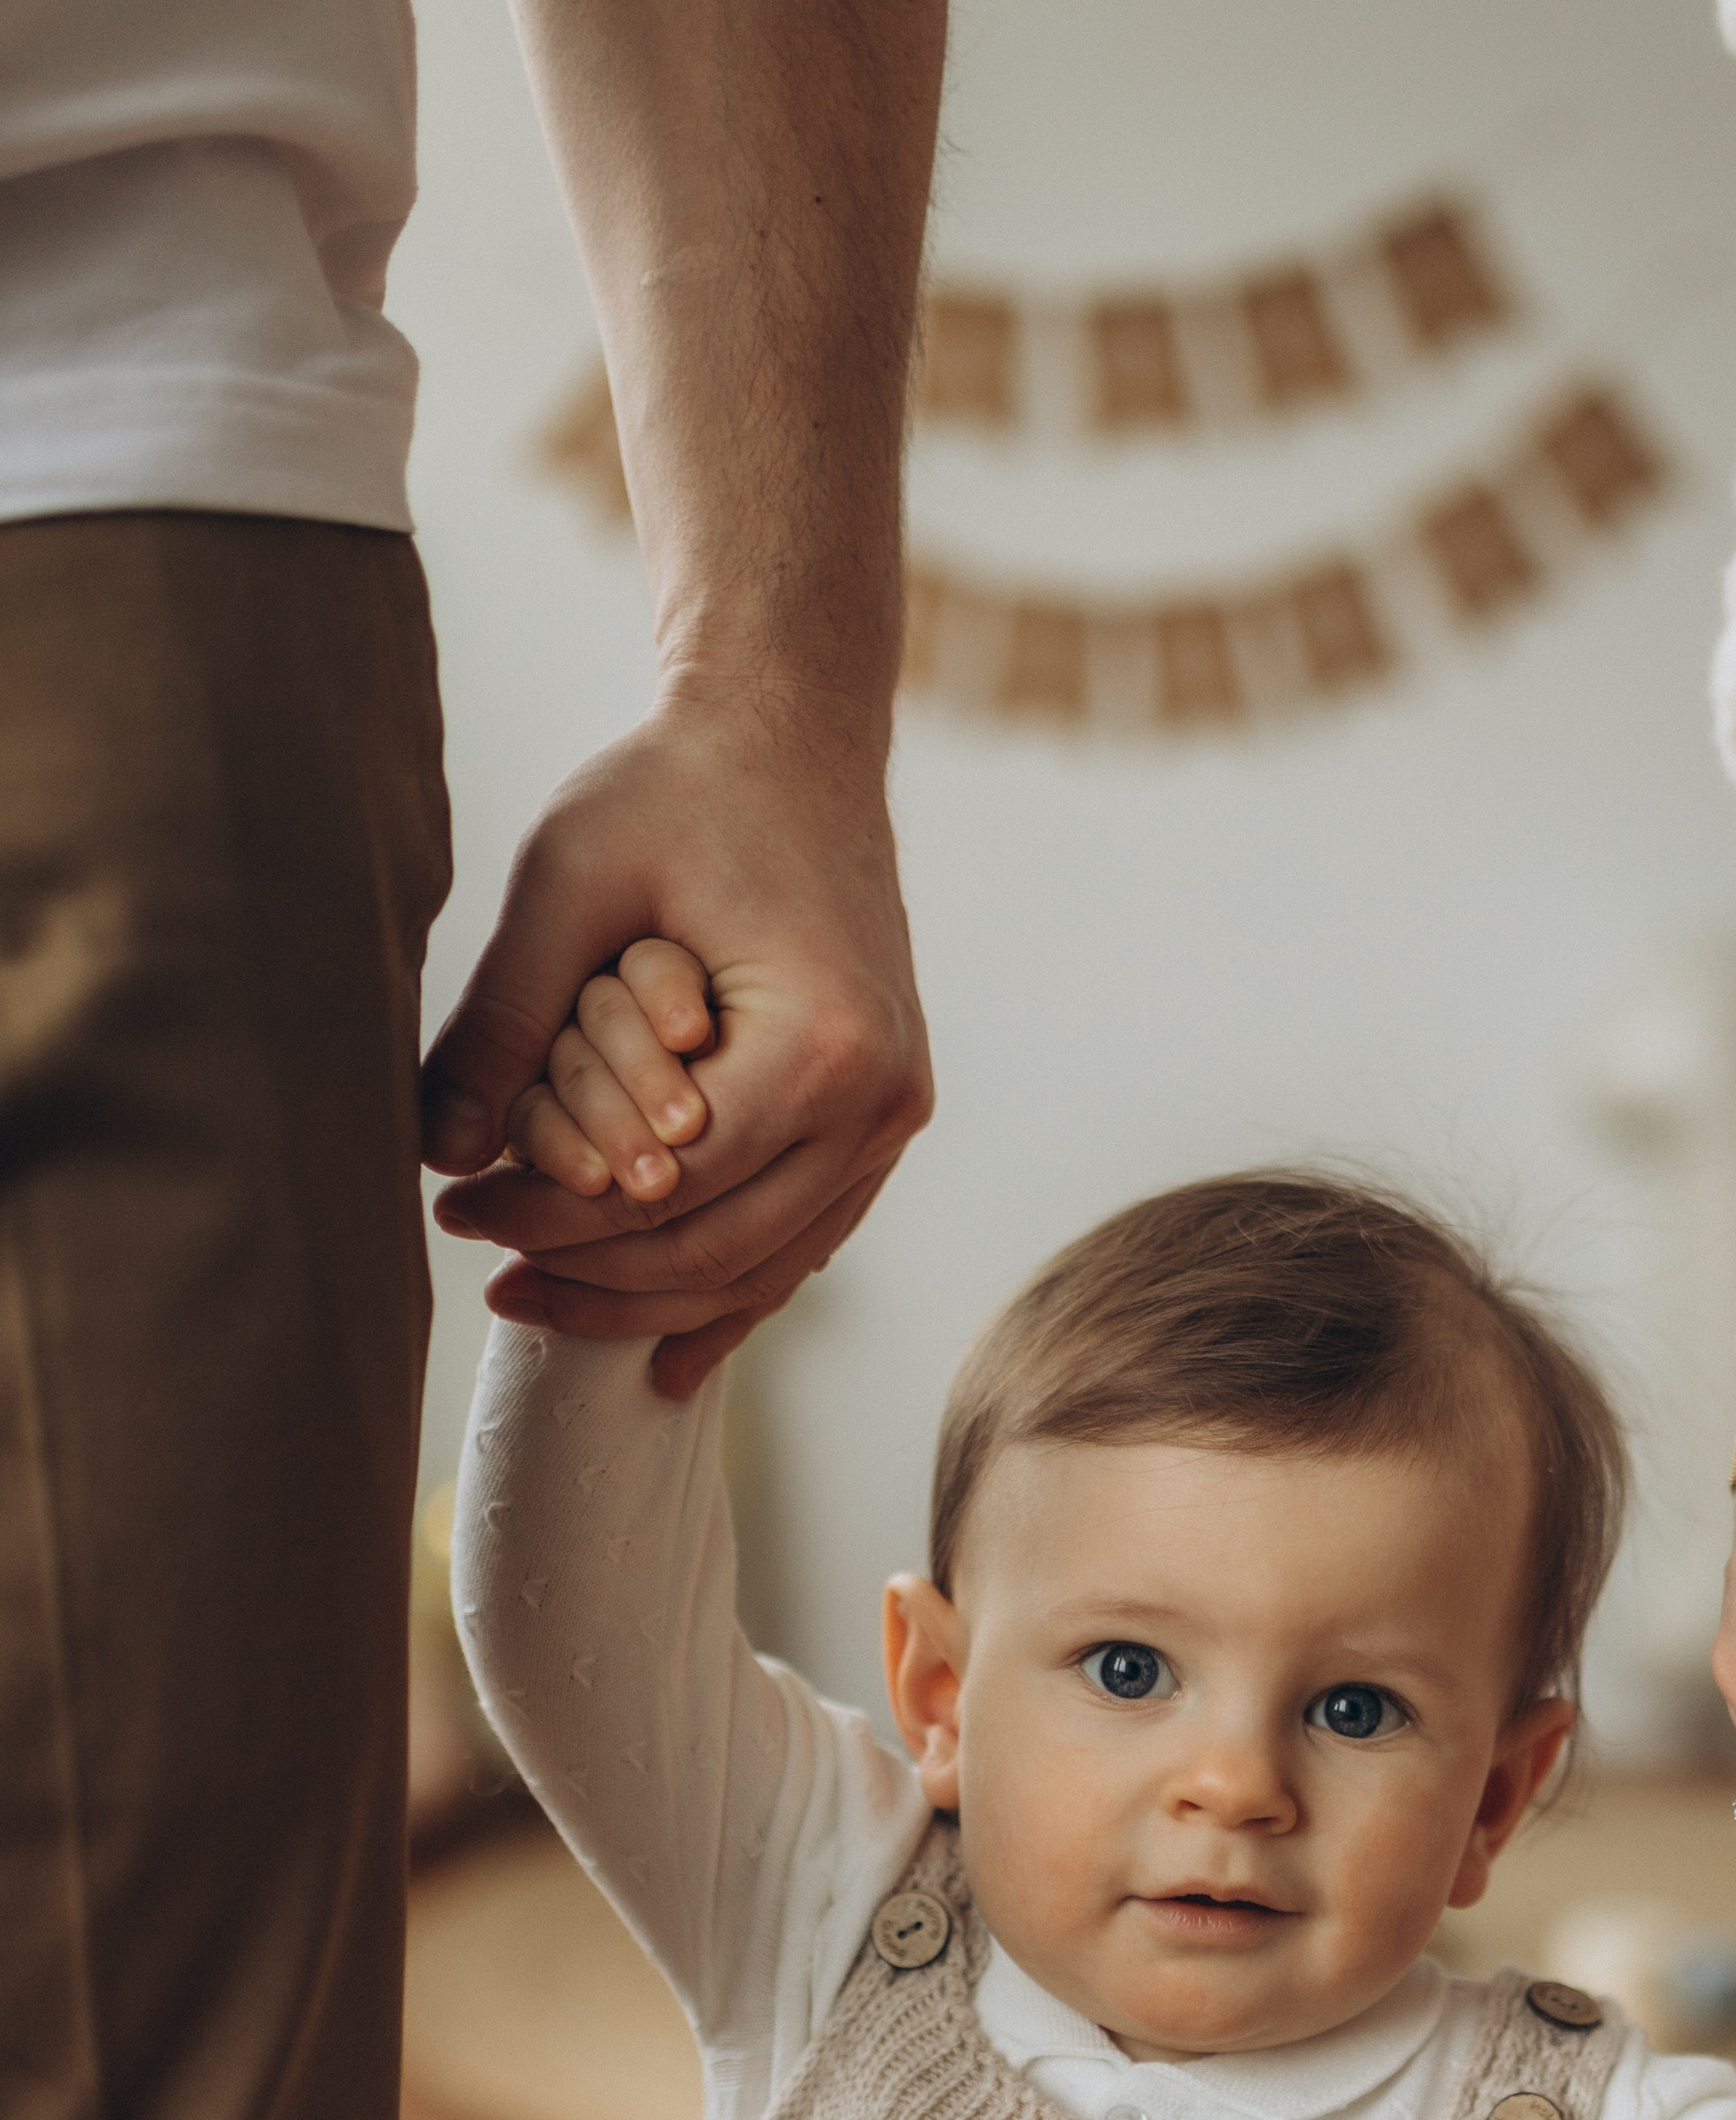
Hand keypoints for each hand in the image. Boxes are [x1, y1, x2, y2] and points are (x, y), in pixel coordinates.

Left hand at [423, 684, 931, 1392]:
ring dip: (651, 1303)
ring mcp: (893, 1122)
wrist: (794, 742)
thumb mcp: (568, 881)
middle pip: (718, 1250)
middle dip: (593, 1279)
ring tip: (544, 1307)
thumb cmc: (677, 791)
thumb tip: (433, 1153)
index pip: (665, 1187)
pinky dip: (729, 1296)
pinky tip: (660, 1352)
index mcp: (823, 1044)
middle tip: (489, 1281)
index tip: (457, 1211)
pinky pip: (801, 1243)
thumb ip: (504, 1020)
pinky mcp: (882, 1125)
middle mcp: (879, 1101)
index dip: (551, 1218)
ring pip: (764, 1268)